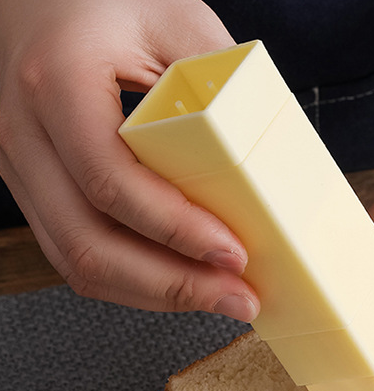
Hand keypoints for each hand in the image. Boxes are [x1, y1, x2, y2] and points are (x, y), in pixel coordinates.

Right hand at [0, 0, 258, 319]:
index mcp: (56, 82)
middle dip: (174, 287)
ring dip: (156, 294)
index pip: (111, 181)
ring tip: (219, 298)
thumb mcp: (174, 21)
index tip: (234, 254)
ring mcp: (21, 167)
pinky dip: (134, 280)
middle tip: (238, 299)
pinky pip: (77, 253)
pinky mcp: (36, 188)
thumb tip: (271, 165)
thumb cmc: (103, 0)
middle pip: (89, 244)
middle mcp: (23, 133)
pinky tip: (181, 282)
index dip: (176, 230)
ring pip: (78, 262)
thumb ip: (219, 84)